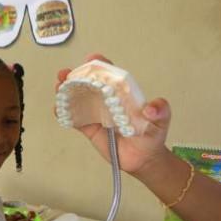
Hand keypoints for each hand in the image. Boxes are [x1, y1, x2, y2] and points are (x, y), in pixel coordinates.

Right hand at [56, 53, 172, 175]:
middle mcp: (105, 100)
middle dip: (74, 75)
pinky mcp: (87, 128)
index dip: (100, 65)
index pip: (110, 74)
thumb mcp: (162, 121)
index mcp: (121, 93)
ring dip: (65, 91)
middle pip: (87, 83)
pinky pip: (73, 118)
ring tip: (58, 87)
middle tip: (65, 74)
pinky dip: (63, 112)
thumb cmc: (152, 136)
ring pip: (76, 98)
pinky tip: (58, 108)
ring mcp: (94, 113)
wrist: (142, 160)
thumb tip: (150, 109)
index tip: (92, 60)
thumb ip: (160, 112)